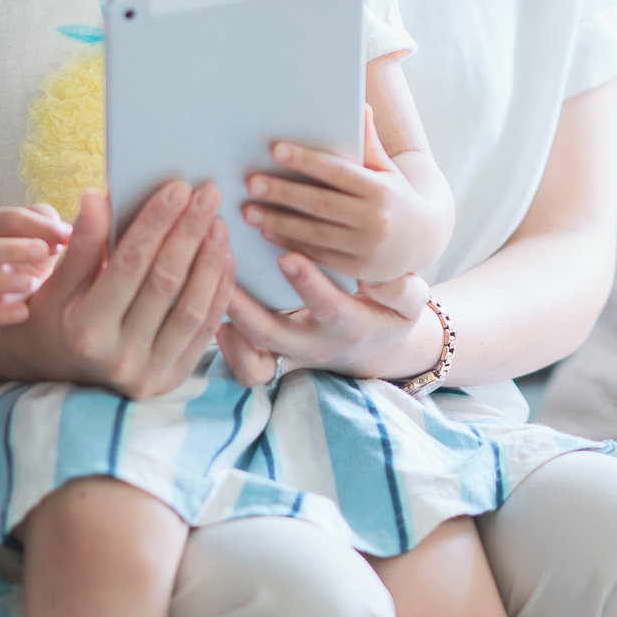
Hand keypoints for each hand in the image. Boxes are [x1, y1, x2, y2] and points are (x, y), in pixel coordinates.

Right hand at [0, 203, 69, 325]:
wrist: (25, 276)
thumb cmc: (40, 245)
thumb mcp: (49, 230)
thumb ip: (55, 226)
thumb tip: (65, 233)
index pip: (9, 220)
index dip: (37, 226)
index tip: (65, 235)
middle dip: (12, 249)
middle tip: (42, 252)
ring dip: (1, 281)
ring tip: (32, 283)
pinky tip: (24, 312)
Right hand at [16, 180, 236, 399]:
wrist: (64, 372)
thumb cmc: (60, 317)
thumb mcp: (59, 282)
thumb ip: (83, 242)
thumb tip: (97, 196)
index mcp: (85, 331)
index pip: (129, 265)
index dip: (155, 224)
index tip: (177, 188)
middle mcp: (118, 357)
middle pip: (165, 283)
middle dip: (189, 233)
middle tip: (207, 194)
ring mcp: (149, 373)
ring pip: (192, 309)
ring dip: (210, 261)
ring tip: (218, 223)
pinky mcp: (172, 379)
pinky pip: (205, 331)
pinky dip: (218, 292)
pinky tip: (224, 258)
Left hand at [217, 253, 442, 383]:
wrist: (376, 351)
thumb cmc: (391, 314)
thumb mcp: (410, 304)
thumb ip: (403, 290)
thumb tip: (381, 280)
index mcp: (349, 325)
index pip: (327, 308)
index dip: (308, 286)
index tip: (287, 257)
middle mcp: (313, 345)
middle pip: (270, 333)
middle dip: (244, 304)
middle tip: (223, 263)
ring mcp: (288, 353)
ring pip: (248, 348)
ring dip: (226, 314)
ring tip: (205, 272)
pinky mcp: (271, 355)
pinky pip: (242, 360)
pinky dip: (224, 338)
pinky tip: (208, 295)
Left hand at [241, 107, 447, 283]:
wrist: (425, 239)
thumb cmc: (397, 196)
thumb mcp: (388, 169)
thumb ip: (369, 143)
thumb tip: (361, 106)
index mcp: (382, 189)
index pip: (337, 172)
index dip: (306, 161)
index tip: (276, 150)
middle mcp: (375, 219)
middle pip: (320, 203)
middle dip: (283, 193)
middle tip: (251, 182)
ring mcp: (367, 248)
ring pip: (314, 233)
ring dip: (278, 221)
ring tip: (249, 211)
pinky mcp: (358, 269)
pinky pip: (318, 255)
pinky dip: (290, 243)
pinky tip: (268, 232)